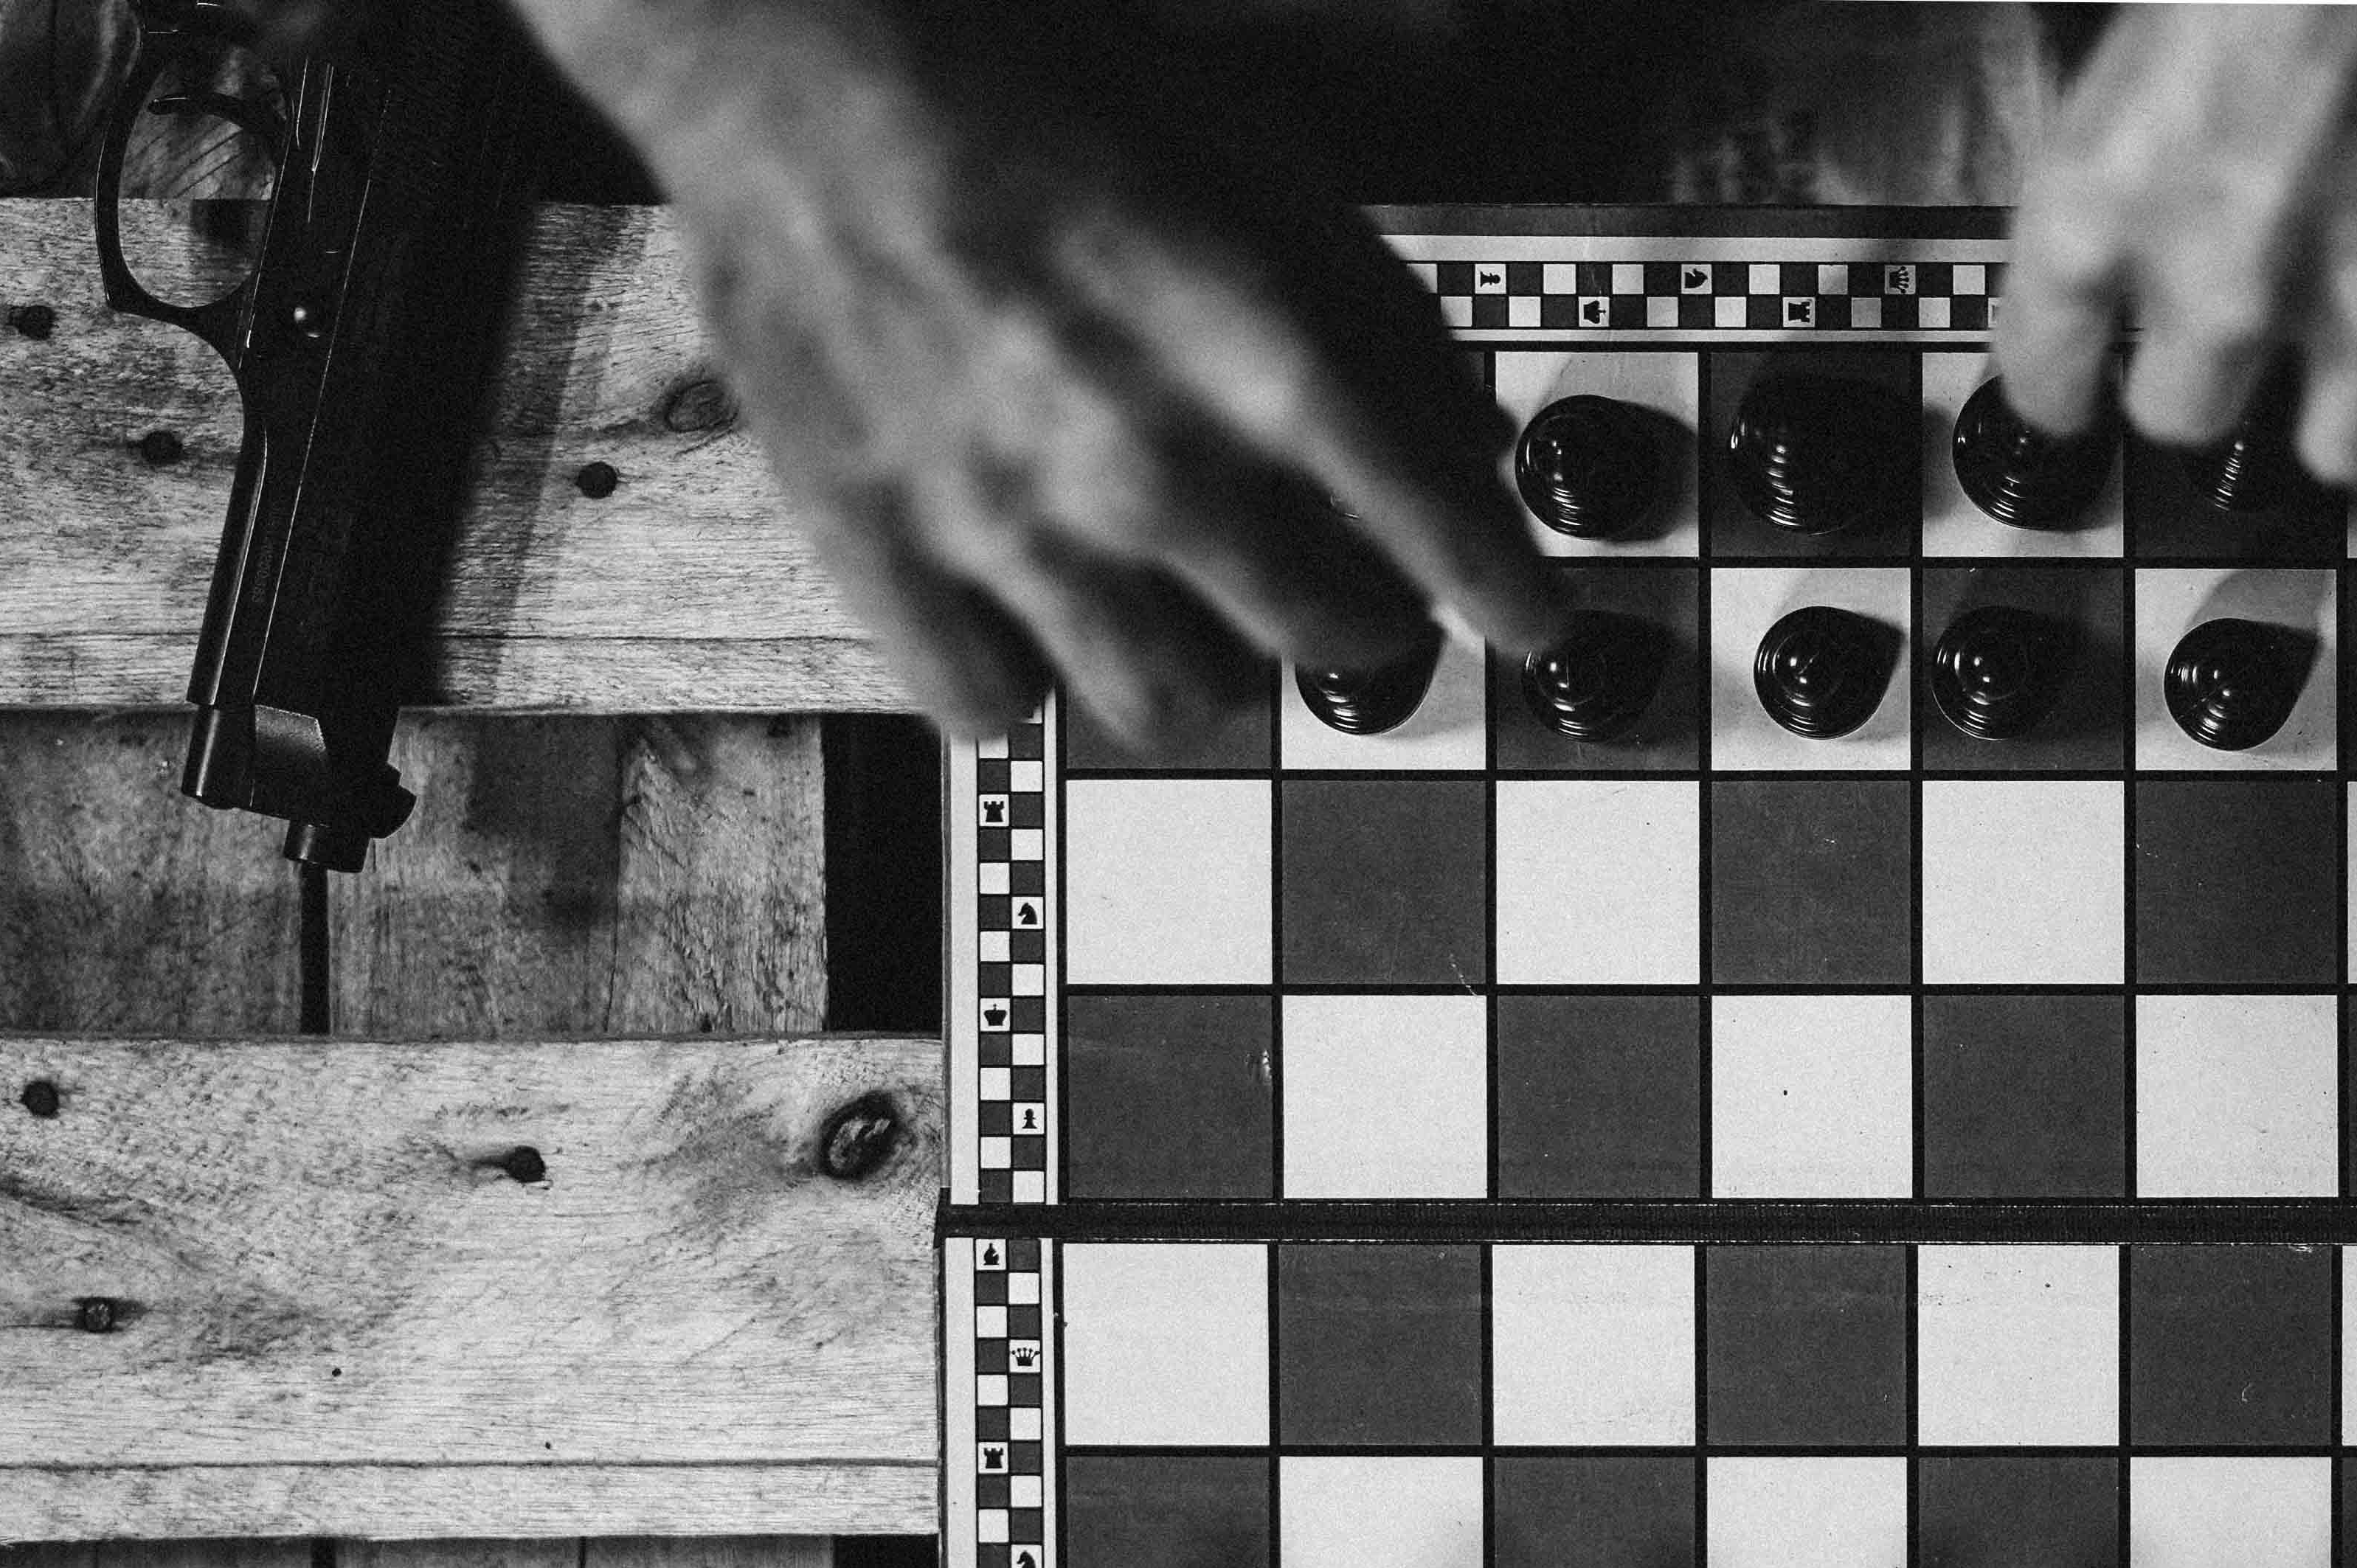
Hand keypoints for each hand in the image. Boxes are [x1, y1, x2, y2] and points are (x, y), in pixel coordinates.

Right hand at [503, 0, 1568, 744]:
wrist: (819, 69)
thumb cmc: (1049, 101)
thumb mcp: (1268, 178)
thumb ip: (1386, 329)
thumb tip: (1470, 454)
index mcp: (1265, 358)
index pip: (1446, 544)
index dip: (1515, 600)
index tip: (1537, 624)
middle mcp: (1149, 465)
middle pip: (1326, 643)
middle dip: (1357, 618)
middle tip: (1340, 588)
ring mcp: (1011, 526)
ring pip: (1173, 707)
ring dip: (1209, 668)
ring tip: (1193, 605)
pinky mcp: (884, 554)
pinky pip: (998, 709)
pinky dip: (1034, 680)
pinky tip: (1042, 614)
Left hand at [1996, 4, 2356, 485]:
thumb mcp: (2150, 7)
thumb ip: (2133, 109)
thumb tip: (2151, 135)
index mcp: (2105, 191)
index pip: (2042, 368)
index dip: (2064, 378)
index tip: (2079, 379)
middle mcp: (2225, 269)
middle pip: (2188, 416)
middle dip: (2215, 376)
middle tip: (2247, 324)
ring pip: (2343, 446)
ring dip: (2352, 403)